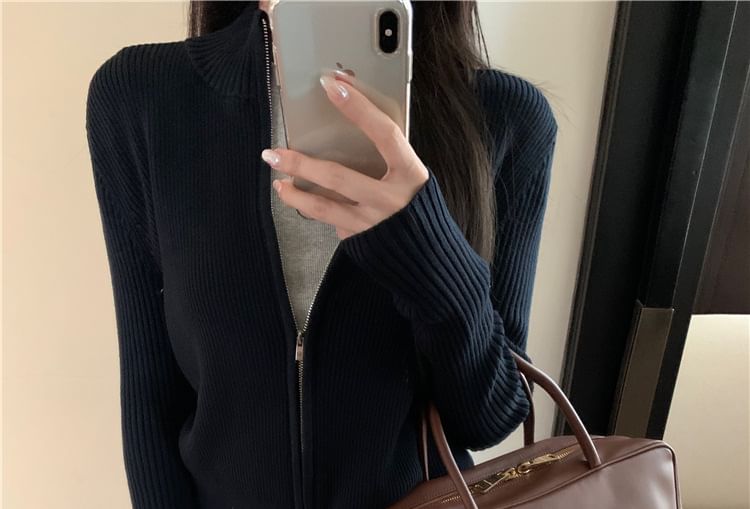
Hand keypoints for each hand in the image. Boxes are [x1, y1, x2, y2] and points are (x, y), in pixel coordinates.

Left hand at [261, 73, 428, 239]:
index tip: (333, 86)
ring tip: (278, 182)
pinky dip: (315, 210)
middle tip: (273, 153)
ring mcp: (374, 222)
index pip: (385, 133)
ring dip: (295, 195)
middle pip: (338, 177)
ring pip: (324, 208)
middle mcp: (391, 199)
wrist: (428, 251)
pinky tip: (301, 202)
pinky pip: (332, 222)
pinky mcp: (361, 238)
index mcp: (410, 173)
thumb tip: (348, 118)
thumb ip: (387, 154)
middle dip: (301, 164)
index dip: (360, 109)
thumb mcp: (410, 174)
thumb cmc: (416, 202)